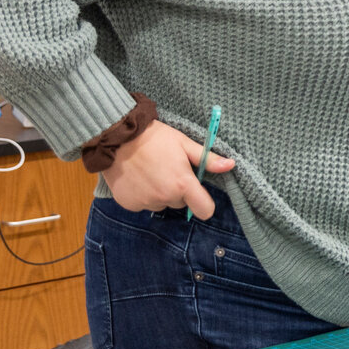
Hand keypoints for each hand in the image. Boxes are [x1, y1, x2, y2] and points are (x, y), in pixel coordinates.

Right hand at [102, 120, 234, 218]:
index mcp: (182, 184)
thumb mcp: (184, 144)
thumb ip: (207, 159)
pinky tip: (138, 177)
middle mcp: (164, 198)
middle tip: (168, 169)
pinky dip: (142, 194)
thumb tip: (231, 165)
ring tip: (151, 171)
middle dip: (178, 190)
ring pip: (161, 203)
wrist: (117, 137)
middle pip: (181, 203)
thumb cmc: (154, 137)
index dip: (204, 203)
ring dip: (160, 192)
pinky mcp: (128, 204)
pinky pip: (143, 204)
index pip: (205, 210)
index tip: (198, 192)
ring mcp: (145, 203)